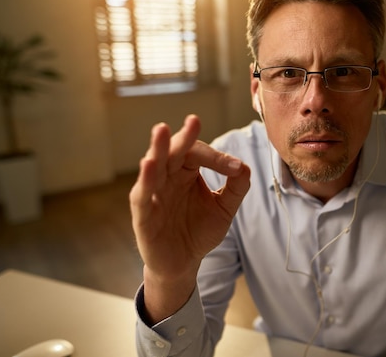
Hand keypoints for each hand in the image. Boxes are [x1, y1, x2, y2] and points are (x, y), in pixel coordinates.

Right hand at [129, 115, 249, 321]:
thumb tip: (244, 166)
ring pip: (153, 167)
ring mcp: (153, 195)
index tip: (235, 168)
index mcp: (185, 173)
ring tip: (161, 130)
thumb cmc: (199, 231)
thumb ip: (236, 188)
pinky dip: (145, 180)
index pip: (198, 154)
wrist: (184, 264)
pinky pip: (141, 195)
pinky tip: (149, 164)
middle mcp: (167, 178)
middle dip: (182, 137)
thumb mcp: (224, 208)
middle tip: (193, 121)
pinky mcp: (143, 216)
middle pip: (173, 152)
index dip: (217, 158)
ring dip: (157, 149)